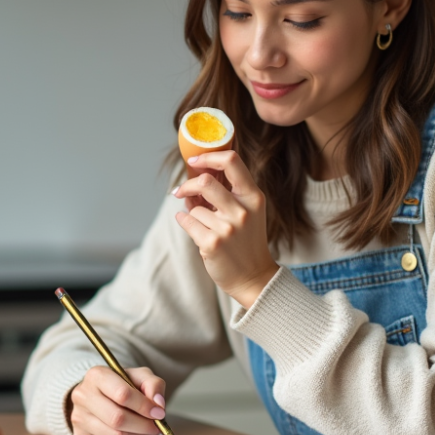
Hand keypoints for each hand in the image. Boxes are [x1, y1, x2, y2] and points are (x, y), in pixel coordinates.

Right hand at [68, 366, 166, 434]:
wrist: (100, 396)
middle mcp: (83, 396)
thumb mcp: (140, 377)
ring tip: (146, 430)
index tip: (159, 413)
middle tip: (156, 426)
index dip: (144, 406)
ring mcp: (79, 418)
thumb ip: (153, 385)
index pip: (122, 394)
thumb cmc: (122, 386)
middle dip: (143, 425)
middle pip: (118, 418)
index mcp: (96, 375)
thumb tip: (158, 405)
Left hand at [173, 150, 278, 307]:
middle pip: (205, 181)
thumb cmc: (247, 241)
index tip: (194, 161)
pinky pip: (187, 222)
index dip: (208, 156)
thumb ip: (228, 192)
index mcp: (253, 197)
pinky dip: (184, 222)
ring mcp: (228, 228)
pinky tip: (194, 230)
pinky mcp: (212, 243)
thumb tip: (195, 175)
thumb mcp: (248, 212)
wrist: (253, 277)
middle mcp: (242, 210)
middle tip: (181, 191)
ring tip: (205, 226)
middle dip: (187, 186)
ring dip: (193, 214)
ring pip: (194, 207)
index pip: (232, 161)